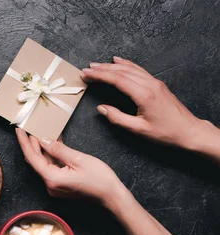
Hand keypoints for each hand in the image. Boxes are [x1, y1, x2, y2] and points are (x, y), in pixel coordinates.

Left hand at [16, 128, 126, 207]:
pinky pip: (52, 168)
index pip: (32, 158)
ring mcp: (55, 186)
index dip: (25, 143)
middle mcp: (50, 184)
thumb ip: (58, 150)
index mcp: (52, 179)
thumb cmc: (100, 179)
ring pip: (44, 164)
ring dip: (42, 149)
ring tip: (39, 132)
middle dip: (32, 144)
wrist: (112, 197)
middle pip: (36, 161)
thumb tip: (43, 141)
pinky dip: (51, 156)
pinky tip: (52, 143)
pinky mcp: (61, 185)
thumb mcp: (79, 159)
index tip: (19, 130)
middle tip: (29, 127)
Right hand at [82, 56, 208, 150]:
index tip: (87, 74)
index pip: (118, 80)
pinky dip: (126, 64)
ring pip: (130, 69)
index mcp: (144, 95)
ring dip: (112, 66)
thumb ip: (117, 118)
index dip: (100, 76)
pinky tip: (118, 61)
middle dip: (102, 69)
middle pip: (122, 72)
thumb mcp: (138, 129)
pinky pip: (139, 70)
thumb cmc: (165, 132)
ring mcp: (154, 83)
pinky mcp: (157, 84)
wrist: (188, 130)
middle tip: (87, 69)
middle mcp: (149, 85)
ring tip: (97, 65)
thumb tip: (101, 109)